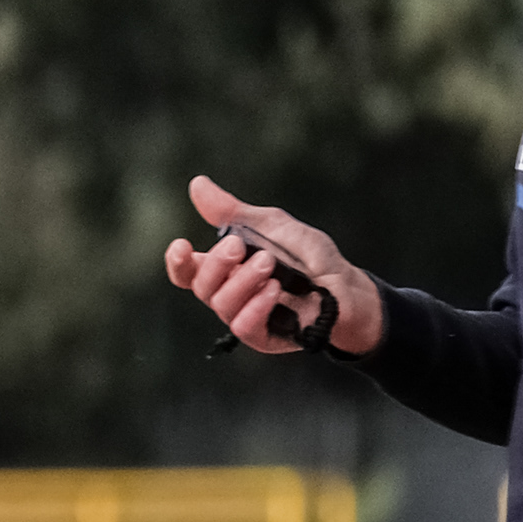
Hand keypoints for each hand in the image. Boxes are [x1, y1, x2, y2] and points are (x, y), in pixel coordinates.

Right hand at [161, 176, 382, 356]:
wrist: (345, 285)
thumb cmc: (308, 256)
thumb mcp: (270, 225)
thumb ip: (232, 211)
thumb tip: (197, 184)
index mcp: (225, 268)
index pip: (188, 272)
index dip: (177, 262)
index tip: (181, 245)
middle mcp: (229, 294)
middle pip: (201, 286)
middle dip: (217, 263)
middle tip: (239, 245)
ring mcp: (244, 317)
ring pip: (221, 305)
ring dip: (242, 281)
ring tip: (269, 265)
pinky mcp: (263, 337)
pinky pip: (243, 327)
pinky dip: (255, 307)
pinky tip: (273, 291)